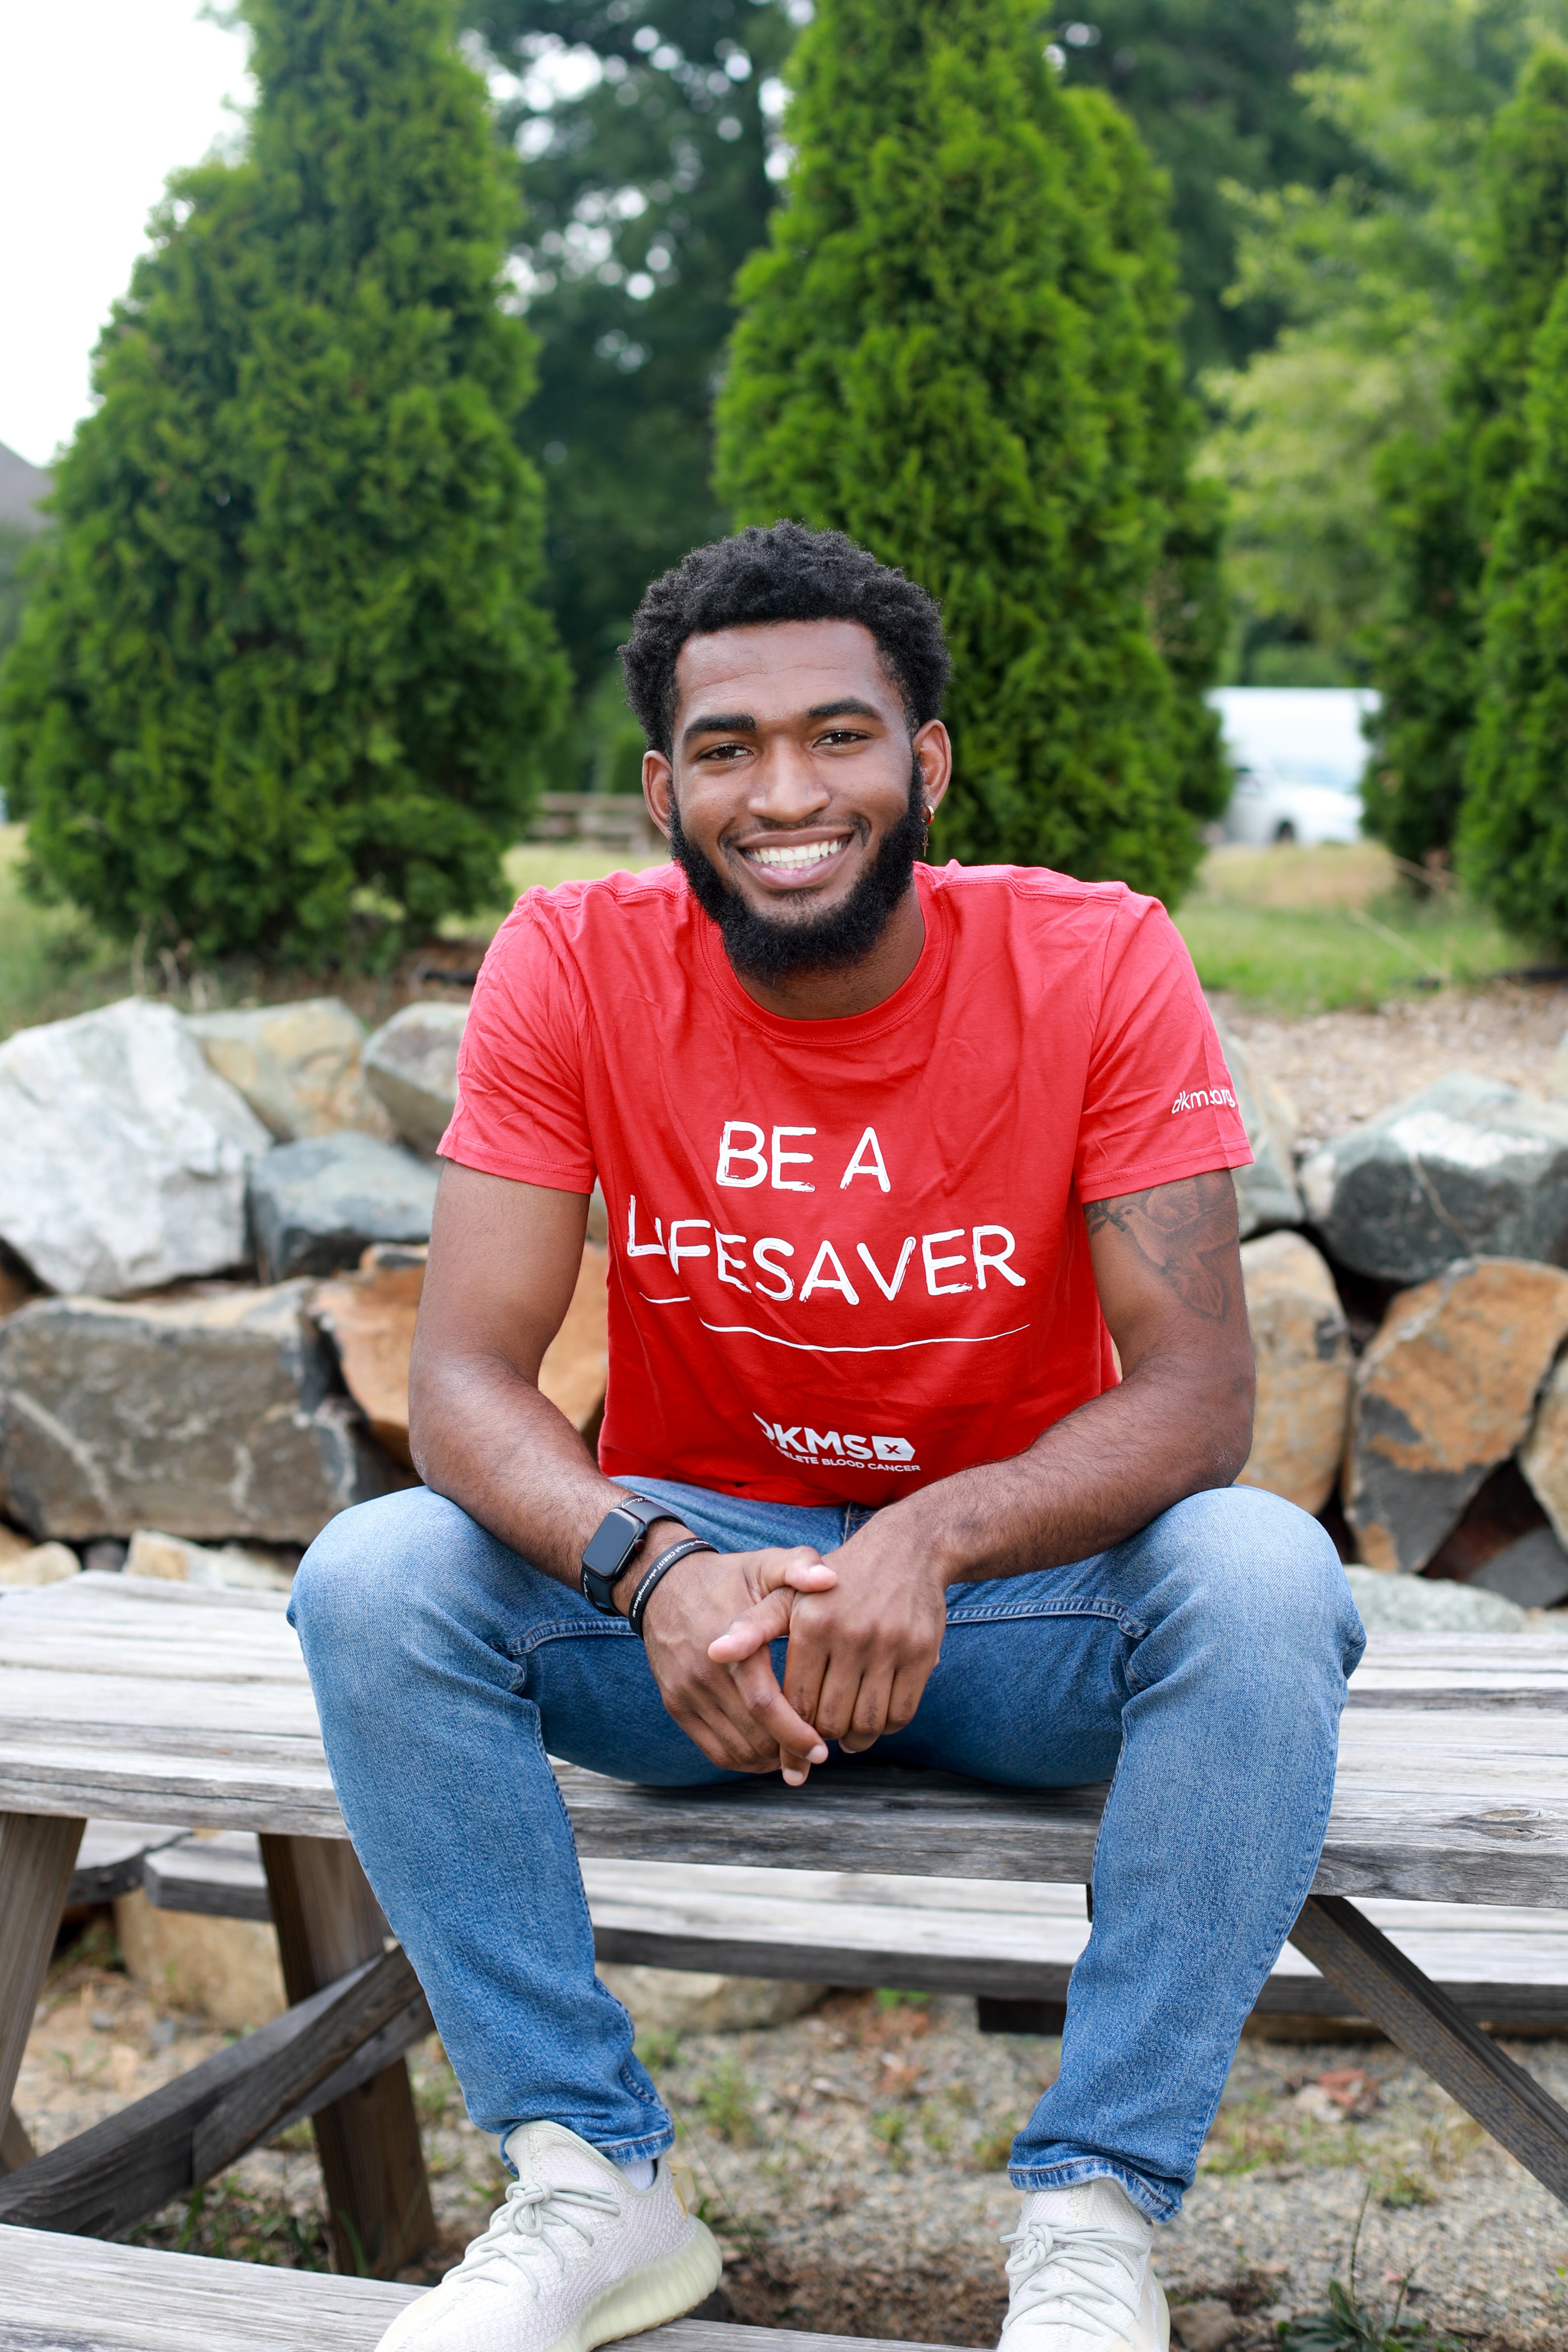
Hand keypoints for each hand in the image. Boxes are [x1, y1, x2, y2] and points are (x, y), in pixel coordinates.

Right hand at [640, 1543, 839, 1783]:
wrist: (662, 1584)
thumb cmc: (726, 1577)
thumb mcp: (763, 1564)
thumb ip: (798, 1567)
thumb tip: (830, 1580)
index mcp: (734, 1644)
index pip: (766, 1704)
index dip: (796, 1733)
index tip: (822, 1749)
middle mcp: (706, 1673)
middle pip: (753, 1734)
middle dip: (787, 1752)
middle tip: (815, 1755)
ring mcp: (687, 1692)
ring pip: (734, 1749)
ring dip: (767, 1760)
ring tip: (793, 1755)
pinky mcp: (675, 1704)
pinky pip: (712, 1749)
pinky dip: (741, 1760)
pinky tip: (764, 1754)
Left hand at [709, 1511, 947, 1755]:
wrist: (905, 1550)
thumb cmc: (835, 1582)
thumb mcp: (788, 1594)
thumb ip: (751, 1626)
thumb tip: (713, 1652)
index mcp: (811, 1623)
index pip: (797, 1702)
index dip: (791, 1735)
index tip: (790, 1753)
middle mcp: (850, 1633)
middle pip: (831, 1719)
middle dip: (822, 1740)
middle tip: (818, 1743)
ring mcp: (889, 1643)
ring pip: (867, 1723)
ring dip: (855, 1741)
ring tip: (846, 1738)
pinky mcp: (921, 1652)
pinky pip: (901, 1713)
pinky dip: (886, 1728)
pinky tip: (874, 1722)